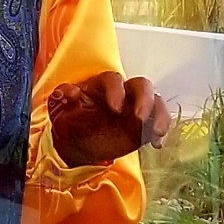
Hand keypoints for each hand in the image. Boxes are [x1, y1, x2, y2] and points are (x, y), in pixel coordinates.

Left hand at [47, 72, 171, 165]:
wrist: (79, 143)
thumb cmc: (71, 120)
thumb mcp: (62, 109)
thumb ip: (64, 97)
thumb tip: (70, 92)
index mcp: (103, 85)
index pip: (114, 79)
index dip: (116, 90)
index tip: (114, 108)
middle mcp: (124, 92)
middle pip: (142, 85)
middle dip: (144, 100)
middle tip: (140, 117)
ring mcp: (137, 107)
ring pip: (156, 102)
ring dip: (160, 115)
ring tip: (157, 132)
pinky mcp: (144, 125)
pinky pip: (159, 123)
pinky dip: (161, 132)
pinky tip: (157, 144)